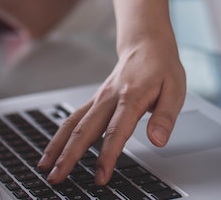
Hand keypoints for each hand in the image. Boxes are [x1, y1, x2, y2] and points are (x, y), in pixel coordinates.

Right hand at [37, 39, 185, 184]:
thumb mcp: (175, 89)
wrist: (146, 43)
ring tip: (44, 168)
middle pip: (85, 130)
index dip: (107, 155)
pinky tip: (51, 151)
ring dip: (57, 147)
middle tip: (57, 177)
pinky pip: (73, 119)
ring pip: (73, 124)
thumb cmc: (162, 68)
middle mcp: (109, 98)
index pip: (116, 131)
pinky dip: (60, 136)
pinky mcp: (94, 101)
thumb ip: (165, 117)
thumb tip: (158, 140)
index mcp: (131, 97)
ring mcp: (99, 99)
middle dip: (69, 156)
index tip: (101, 176)